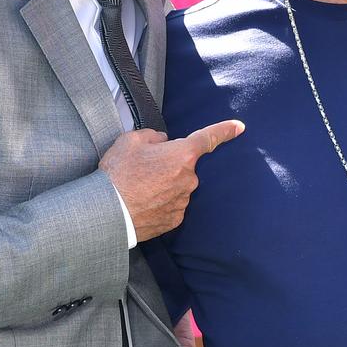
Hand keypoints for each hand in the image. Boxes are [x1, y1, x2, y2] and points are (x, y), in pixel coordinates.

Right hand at [99, 120, 243, 240]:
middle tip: (143, 170)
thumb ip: (152, 136)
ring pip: (177, 186)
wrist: (108, 212)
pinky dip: (160, 202)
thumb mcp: (130, 140)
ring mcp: (183, 201)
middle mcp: (188, 179)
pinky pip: (172, 204)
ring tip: (138, 189)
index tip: (239, 127)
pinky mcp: (175, 219)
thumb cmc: (118, 173)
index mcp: (182, 155)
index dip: (224, 130)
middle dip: (169, 165)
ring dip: (164, 185)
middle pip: (183, 166)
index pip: (208, 138)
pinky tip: (143, 203)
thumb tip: (162, 141)